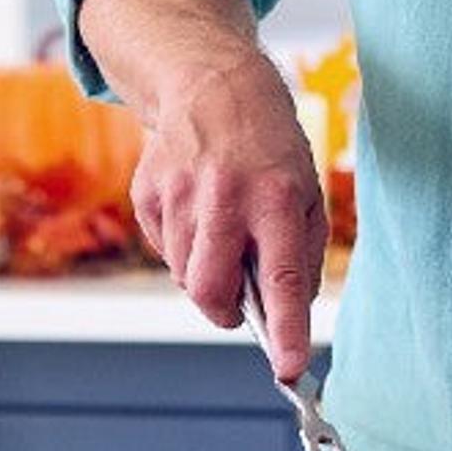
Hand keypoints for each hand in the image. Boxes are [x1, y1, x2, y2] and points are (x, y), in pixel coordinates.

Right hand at [128, 52, 327, 378]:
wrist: (210, 83)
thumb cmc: (268, 145)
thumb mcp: (305, 190)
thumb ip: (300, 254)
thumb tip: (286, 312)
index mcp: (276, 196)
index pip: (281, 277)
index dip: (286, 328)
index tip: (288, 367)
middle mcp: (225, 196)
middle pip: (211, 290)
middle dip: (224, 312)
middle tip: (238, 304)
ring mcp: (178, 194)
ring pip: (184, 276)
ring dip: (205, 274)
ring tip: (222, 233)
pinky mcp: (147, 192)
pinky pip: (164, 250)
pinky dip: (182, 248)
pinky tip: (197, 212)